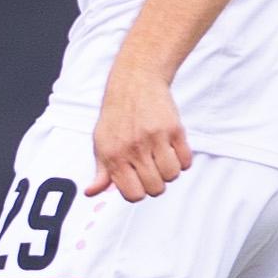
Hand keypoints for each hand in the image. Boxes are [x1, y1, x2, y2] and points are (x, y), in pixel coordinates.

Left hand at [85, 66, 190, 201]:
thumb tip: (92, 193)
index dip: (138, 191)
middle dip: (155, 183)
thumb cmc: (116, 116)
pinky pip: (186, 160)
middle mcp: (133, 148)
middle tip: (151, 167)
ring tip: (161, 157)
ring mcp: (155, 138)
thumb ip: (100, 172)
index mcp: (113, 155)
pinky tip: (172, 149)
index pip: (133, 194)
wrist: (134, 82)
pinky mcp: (174, 129)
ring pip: (172, 176)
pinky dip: (182, 159)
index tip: (138, 180)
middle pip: (155, 188)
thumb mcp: (101, 143)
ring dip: (169, 171)